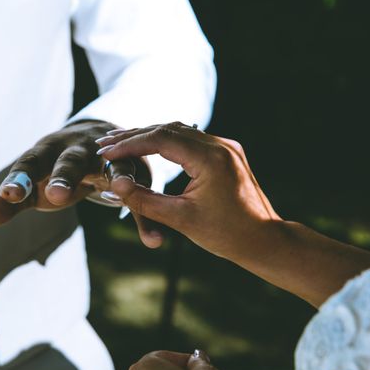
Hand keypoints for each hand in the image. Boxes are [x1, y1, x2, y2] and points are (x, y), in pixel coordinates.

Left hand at [0, 120, 163, 247]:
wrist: (99, 138)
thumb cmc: (57, 167)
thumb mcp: (34, 182)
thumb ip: (10, 199)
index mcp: (49, 151)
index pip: (31, 163)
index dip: (20, 179)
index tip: (9, 196)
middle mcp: (78, 148)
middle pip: (71, 160)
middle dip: (65, 175)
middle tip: (57, 195)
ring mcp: (109, 157)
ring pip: (116, 164)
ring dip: (121, 176)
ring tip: (125, 192)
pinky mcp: (134, 171)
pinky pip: (142, 195)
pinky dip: (146, 217)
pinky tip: (152, 240)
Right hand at [99, 122, 369, 306]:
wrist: (264, 240)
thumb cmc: (225, 234)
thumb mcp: (180, 219)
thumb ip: (145, 201)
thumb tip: (115, 186)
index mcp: (210, 158)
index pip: (161, 139)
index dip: (130, 145)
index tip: (105, 152)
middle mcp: (220, 145)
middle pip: (169, 129)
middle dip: (135, 136)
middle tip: (105, 142)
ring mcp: (226, 147)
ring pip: (180, 132)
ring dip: (150, 136)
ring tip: (120, 142)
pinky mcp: (227, 153)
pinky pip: (192, 139)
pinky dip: (167, 142)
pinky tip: (149, 145)